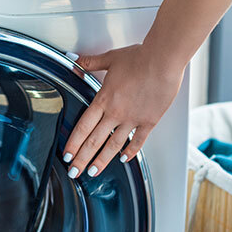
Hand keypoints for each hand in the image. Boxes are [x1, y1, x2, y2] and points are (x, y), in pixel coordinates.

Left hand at [63, 44, 184, 177]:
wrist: (163, 61)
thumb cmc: (139, 58)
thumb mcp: (110, 58)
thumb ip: (90, 63)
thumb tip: (74, 61)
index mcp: (103, 99)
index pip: (83, 127)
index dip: (73, 143)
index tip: (67, 155)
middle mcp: (116, 112)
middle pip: (94, 141)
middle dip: (81, 159)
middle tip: (74, 172)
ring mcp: (132, 119)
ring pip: (113, 145)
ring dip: (102, 161)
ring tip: (93, 172)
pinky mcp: (149, 121)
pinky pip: (138, 141)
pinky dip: (130, 152)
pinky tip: (124, 159)